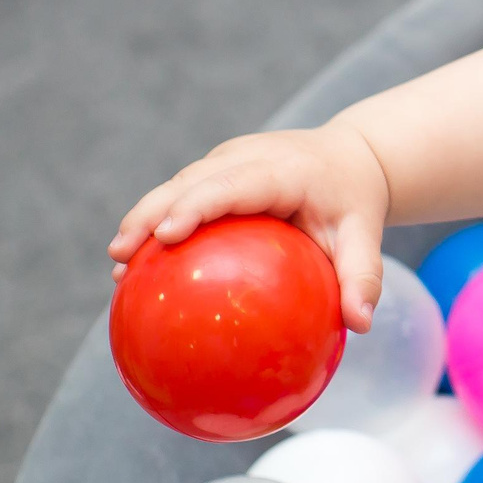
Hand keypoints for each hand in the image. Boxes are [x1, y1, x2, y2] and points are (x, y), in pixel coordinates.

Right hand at [109, 122, 392, 331]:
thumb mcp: (365, 235)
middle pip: (190, 181)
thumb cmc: (354, 202)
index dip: (195, 205)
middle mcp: (249, 156)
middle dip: (150, 213)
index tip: (166, 234)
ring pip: (176, 184)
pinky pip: (180, 193)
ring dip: (143, 217)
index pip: (232, 184)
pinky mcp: (216, 168)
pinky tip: (134, 265)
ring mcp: (228, 158)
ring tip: (117, 263)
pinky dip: (155, 221)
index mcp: (283, 169)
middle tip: (120, 255)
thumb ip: (363, 276)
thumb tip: (361, 325)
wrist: (351, 157)